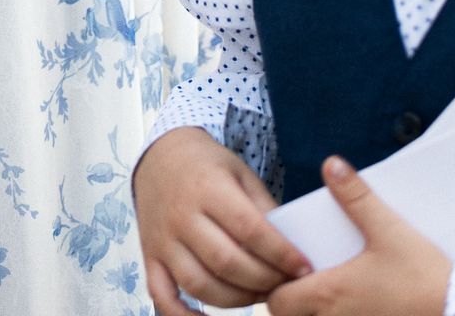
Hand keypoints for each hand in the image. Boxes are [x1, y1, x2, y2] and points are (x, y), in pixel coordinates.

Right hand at [134, 125, 309, 312]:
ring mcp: (163, 239)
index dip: (281, 254)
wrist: (160, 154)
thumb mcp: (240, 173)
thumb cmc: (207, 166)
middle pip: (226, 262)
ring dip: (236, 300)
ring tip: (259, 294)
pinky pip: (162, 295)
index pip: (249, 229)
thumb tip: (291, 251)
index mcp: (207, 187)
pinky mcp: (150, 256)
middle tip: (285, 284)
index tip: (304, 269)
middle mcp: (181, 215)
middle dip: (264, 280)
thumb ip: (263, 209)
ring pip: (199, 284)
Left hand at [265, 159, 449, 314]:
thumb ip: (356, 197)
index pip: (277, 303)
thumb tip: (331, 164)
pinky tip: (354, 308)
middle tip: (301, 280)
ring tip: (325, 297)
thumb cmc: (423, 276)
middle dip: (291, 304)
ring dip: (313, 315)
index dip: (275, 286)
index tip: (288, 268)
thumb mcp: (389, 229)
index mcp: (329, 295)